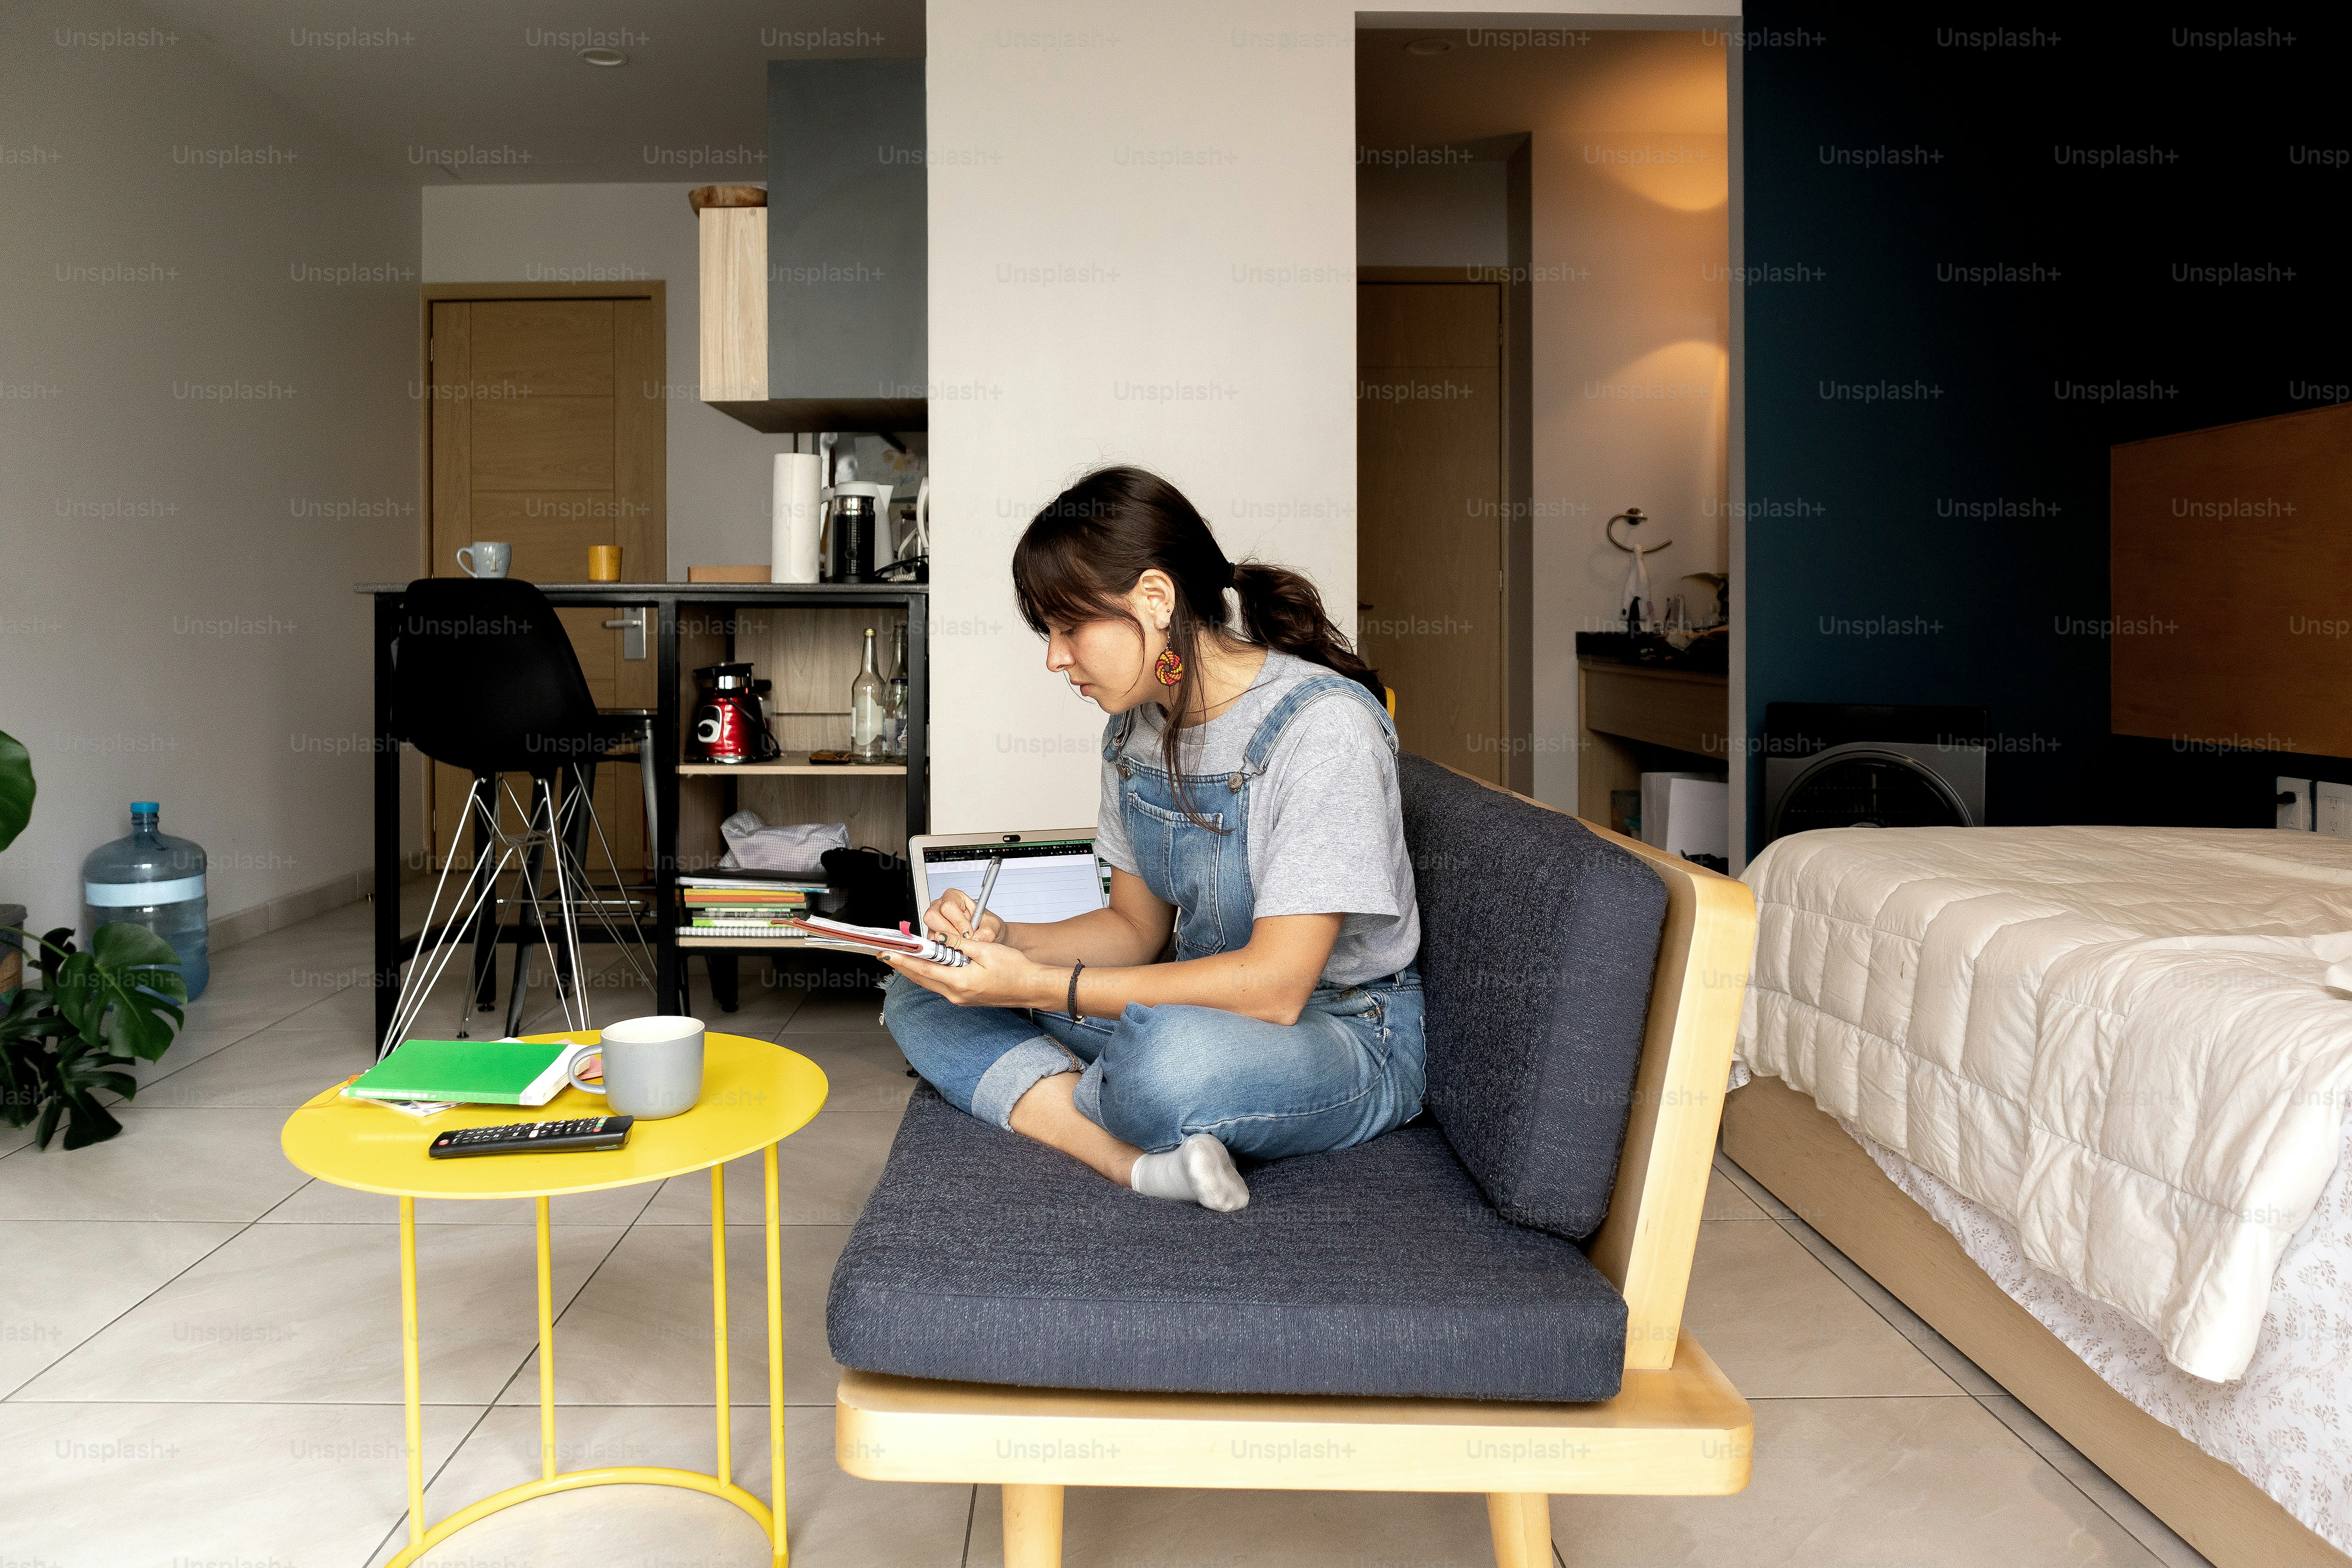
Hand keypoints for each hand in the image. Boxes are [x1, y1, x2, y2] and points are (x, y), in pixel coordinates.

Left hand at [880, 930, 1045, 1009]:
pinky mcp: (966, 997)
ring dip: (915, 970)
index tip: (887, 953)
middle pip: (922, 978)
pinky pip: (941, 985)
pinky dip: (930, 974)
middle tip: (887, 953)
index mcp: (960, 982)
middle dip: (903, 965)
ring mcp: (961, 998)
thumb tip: (938, 936)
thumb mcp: (985, 950)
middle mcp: (957, 994)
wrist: (1032, 987)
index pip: (923, 969)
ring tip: (902, 956)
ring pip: (930, 982)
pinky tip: (927, 965)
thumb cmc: (1015, 969)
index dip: (903, 960)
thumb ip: (958, 943)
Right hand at [923, 887, 1005, 945]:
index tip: (968, 932)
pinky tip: (956, 948)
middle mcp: (941, 906)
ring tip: (961, 944)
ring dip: (946, 940)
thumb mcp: (992, 926)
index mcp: (955, 897)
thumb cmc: (986, 924)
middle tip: (963, 940)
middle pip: (933, 916)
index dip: (958, 921)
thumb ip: (987, 931)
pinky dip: (943, 947)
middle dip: (949, 931)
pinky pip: (932, 942)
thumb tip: (976, 938)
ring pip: (931, 930)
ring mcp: (935, 920)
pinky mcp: (933, 934)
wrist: (986, 934)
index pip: (948, 906)